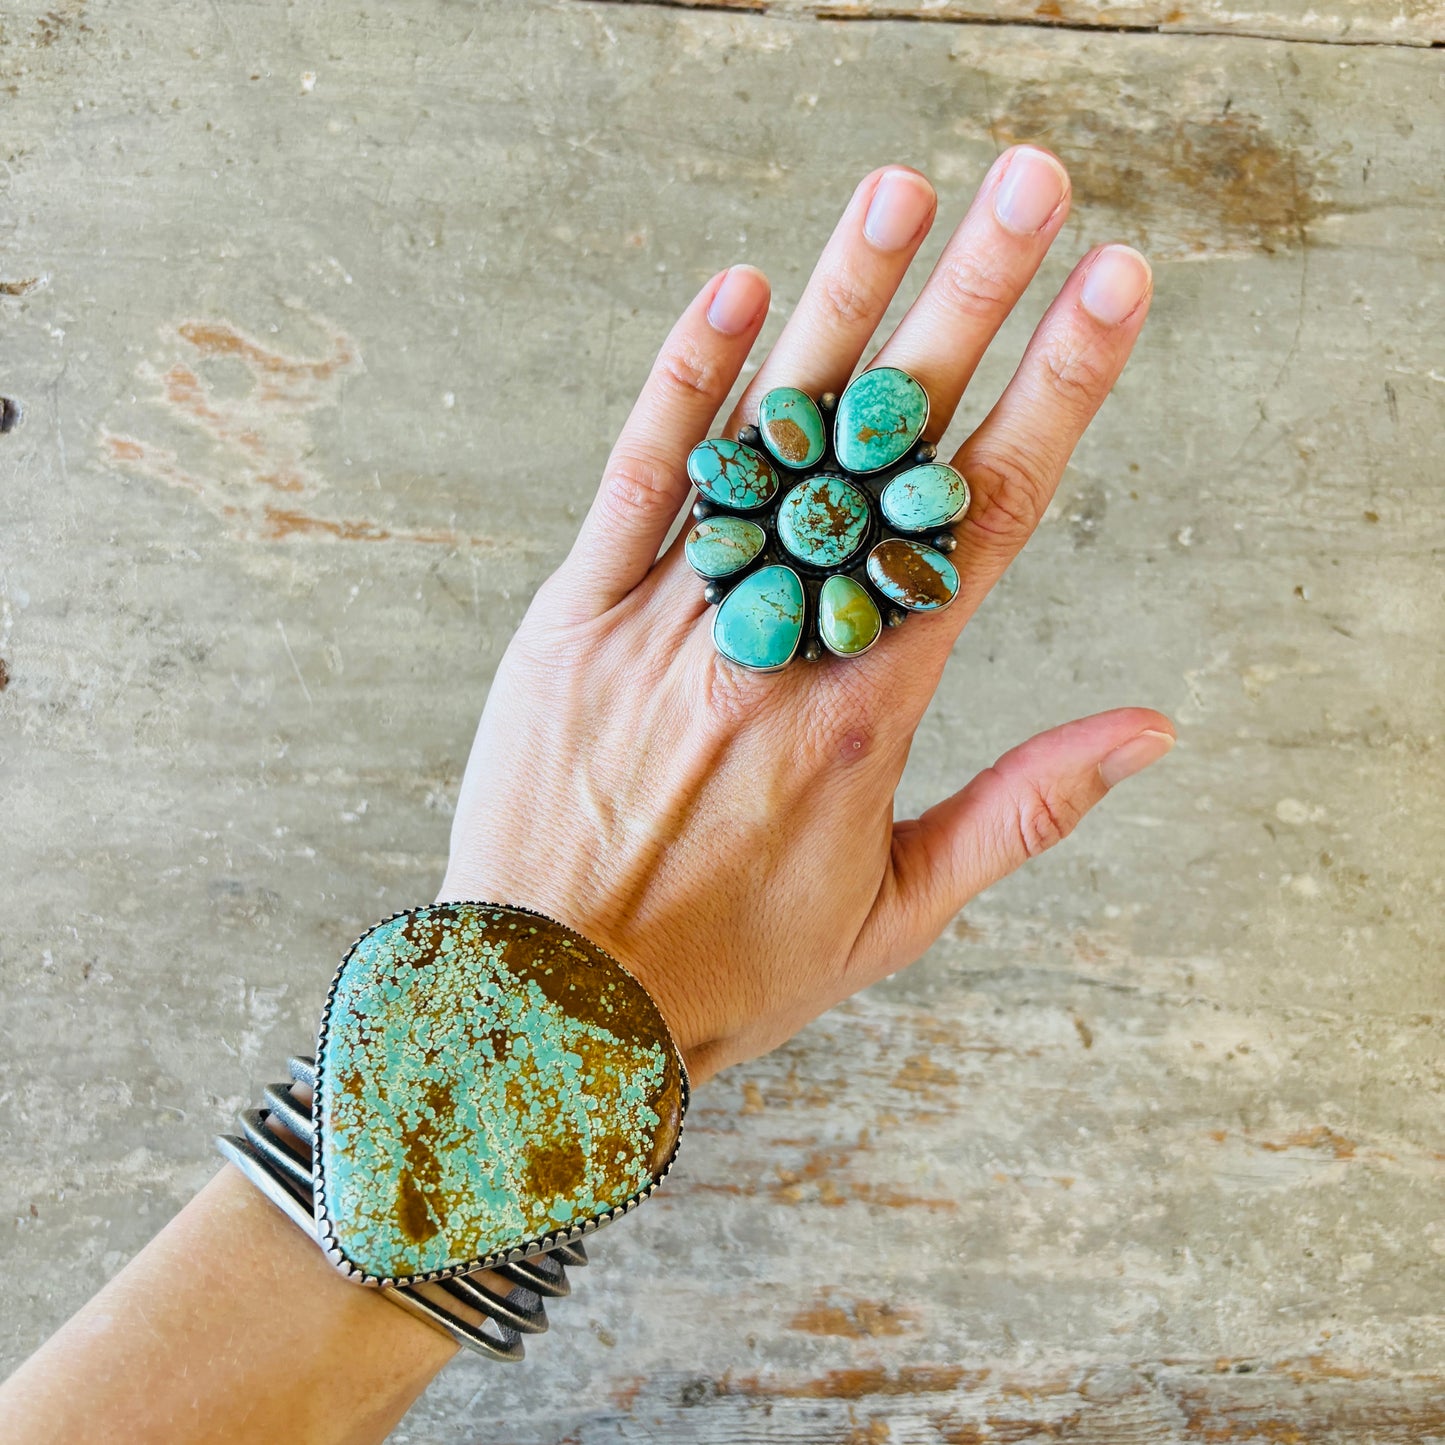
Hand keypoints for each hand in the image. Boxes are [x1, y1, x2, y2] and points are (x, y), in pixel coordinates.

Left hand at [441, 148, 1171, 1084]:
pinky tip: (738, 294)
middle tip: (1034, 188)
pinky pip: (637, 482)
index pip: (986, 517)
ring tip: (903, 192)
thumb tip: (1149, 728)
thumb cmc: (732, 971)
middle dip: (972, 304)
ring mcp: (670, 616)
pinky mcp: (573, 616)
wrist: (553, 1005)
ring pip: (768, 439)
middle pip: (890, 450)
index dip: (1057, 390)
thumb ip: (1024, 808)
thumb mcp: (899, 912)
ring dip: (841, 307)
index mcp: (869, 709)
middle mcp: (779, 641)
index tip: (1111, 289)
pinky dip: (685, 385)